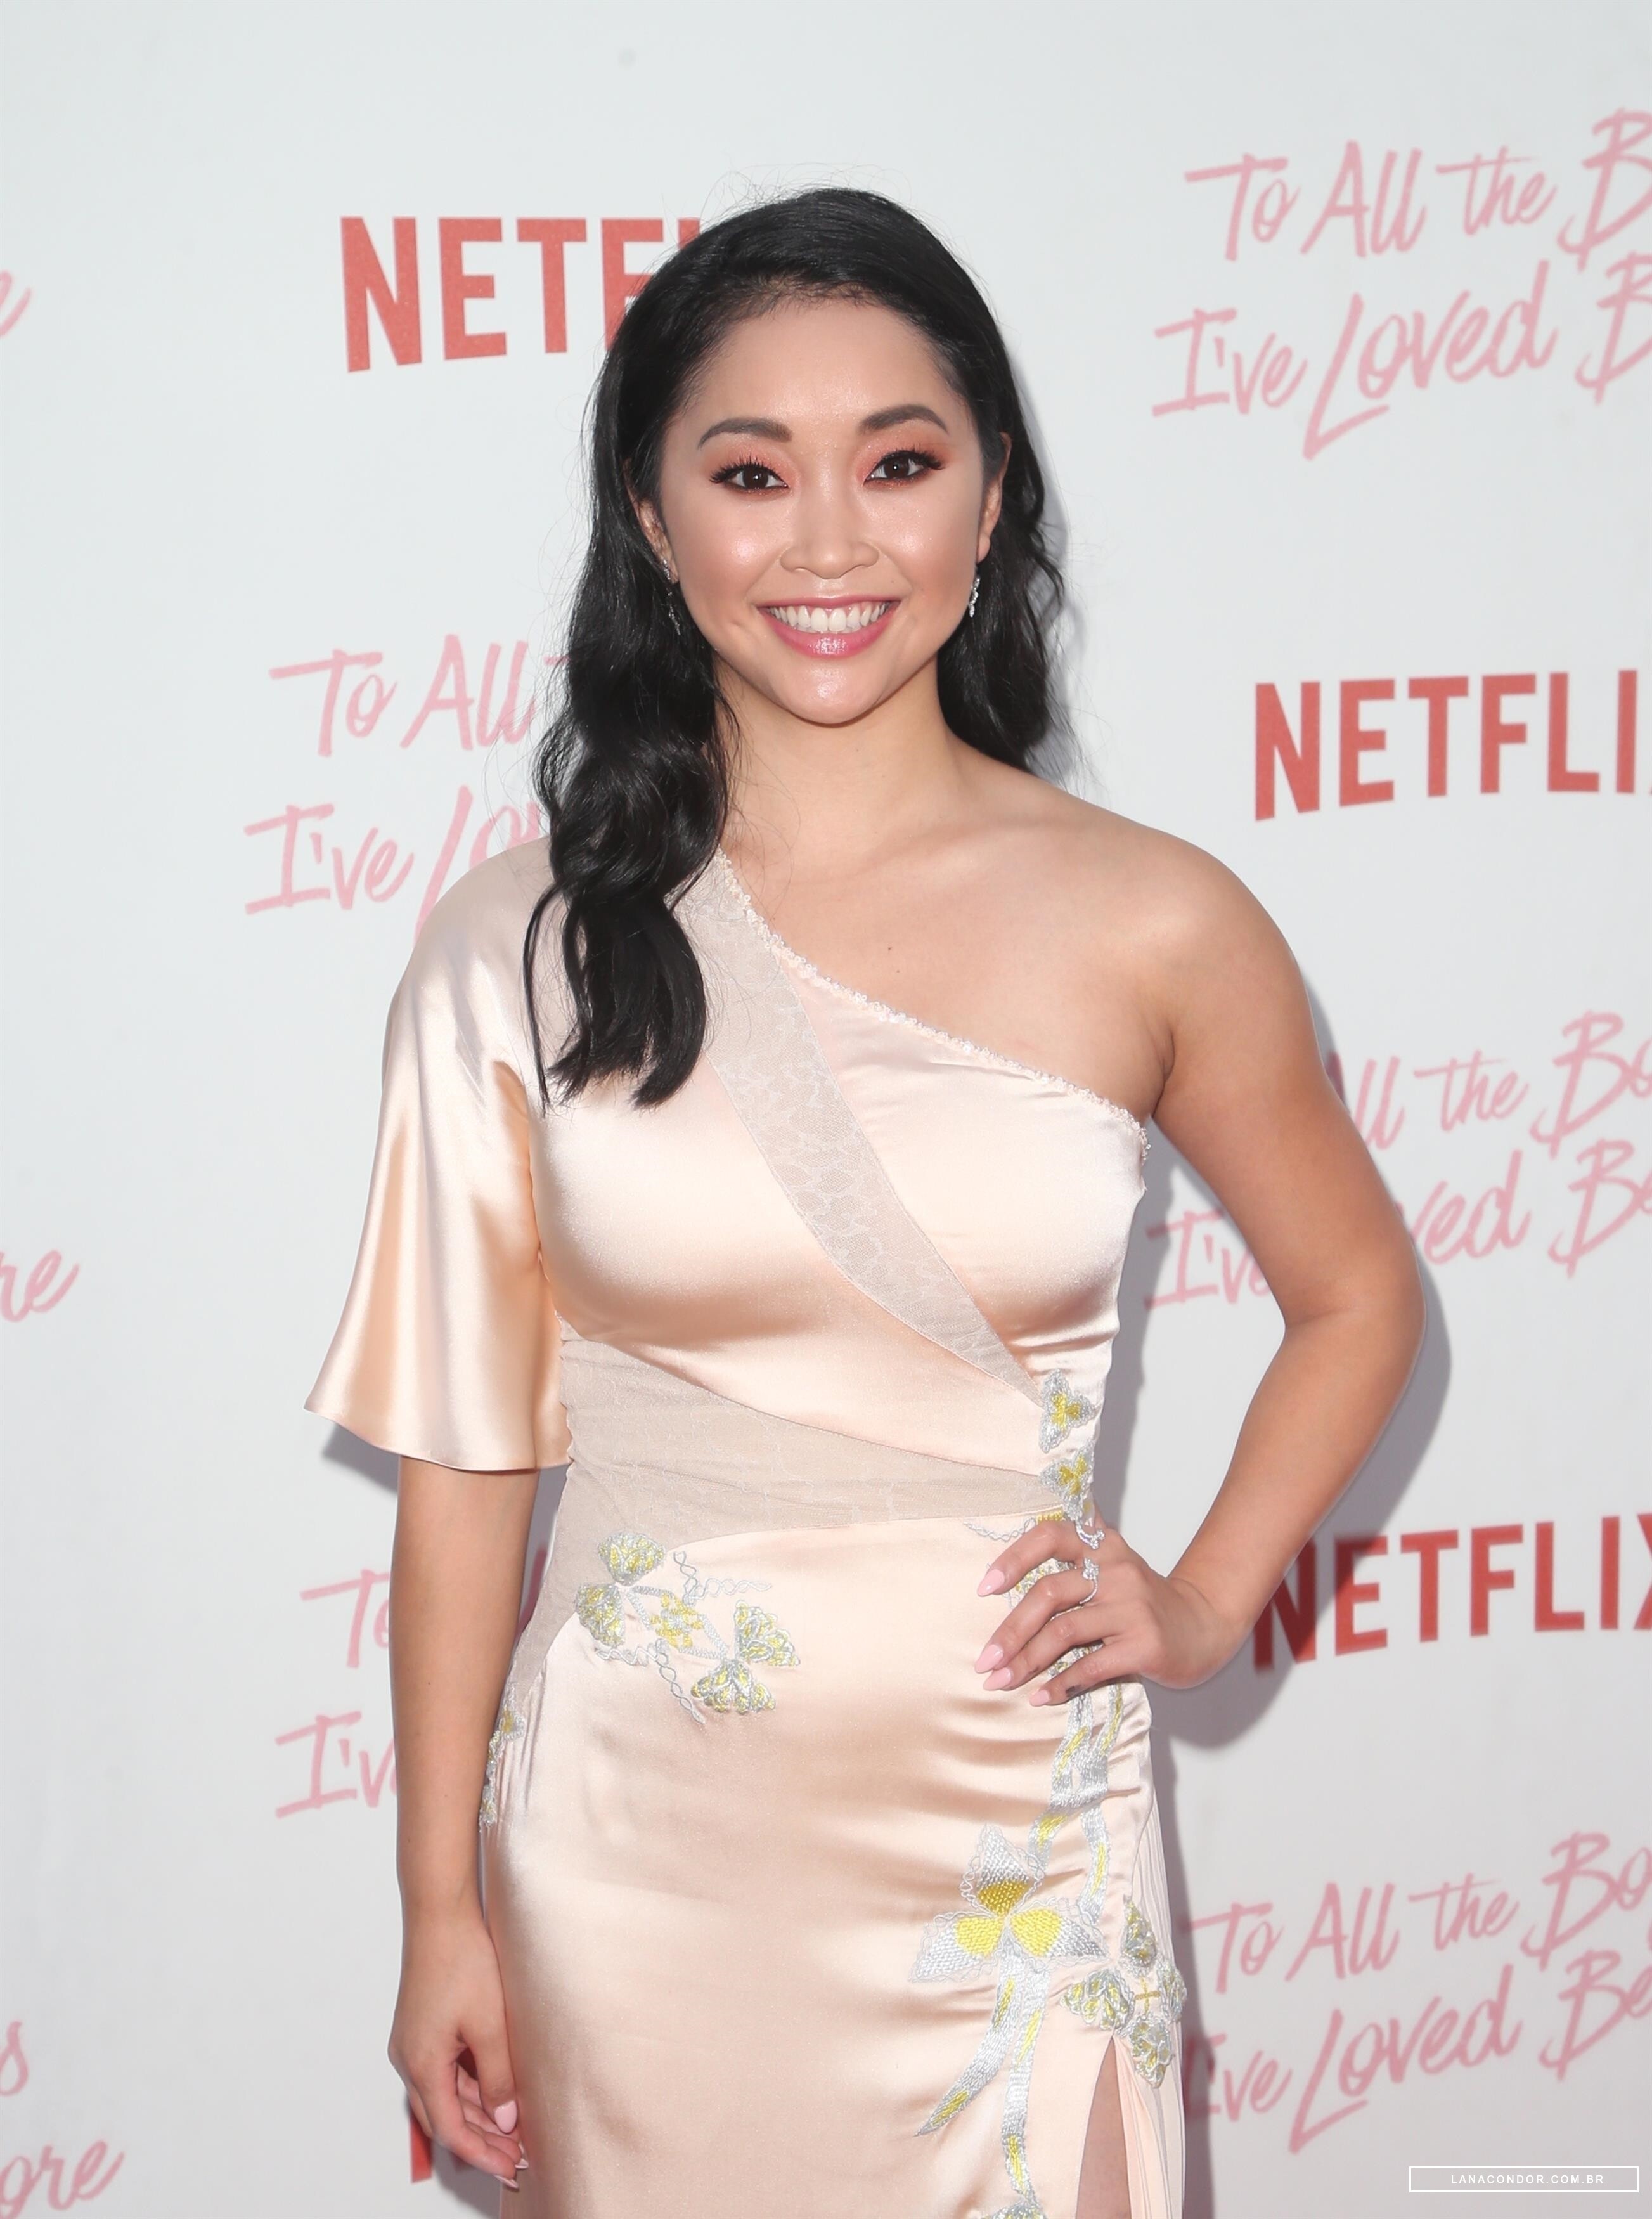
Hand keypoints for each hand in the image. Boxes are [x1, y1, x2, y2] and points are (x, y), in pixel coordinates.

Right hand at [389, 1906, 527, 2187]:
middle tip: (516, 2160)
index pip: (451, 2130)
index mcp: (422, 2064)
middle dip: (480, 2143)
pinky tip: (496, 2096)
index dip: (482, 2154)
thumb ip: (497, 2077)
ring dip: (476, 2117)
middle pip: (444, 2119)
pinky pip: (445, 2073)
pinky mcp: (422, 2030)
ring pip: (444, 2097)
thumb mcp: (490, 2024)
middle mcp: (410, 2060)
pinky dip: (469, 2090)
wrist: (441, 1914)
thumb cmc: (462, 1960)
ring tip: (512, 2134)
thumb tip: (504, 2122)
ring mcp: (413, 2044)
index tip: (511, 2168)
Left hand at [974, 1517, 1239, 1700]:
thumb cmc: (1141, 1602)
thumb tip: (999, 1582)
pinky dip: (1060, 1684)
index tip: (984, 1588)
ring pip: (1063, 1631)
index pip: (1048, 1537)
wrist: (1202, 1626)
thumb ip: (1068, 1565)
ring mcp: (1132, 1606)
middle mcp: (1117, 1568)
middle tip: (985, 1659)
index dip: (1013, 1559)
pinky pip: (1090, 1666)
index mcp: (1102, 1543)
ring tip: (1000, 1682)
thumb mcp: (1110, 1568)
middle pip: (1048, 1593)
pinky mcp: (1144, 1644)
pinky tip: (1040, 1696)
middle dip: (1010, 1630)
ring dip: (1026, 1661)